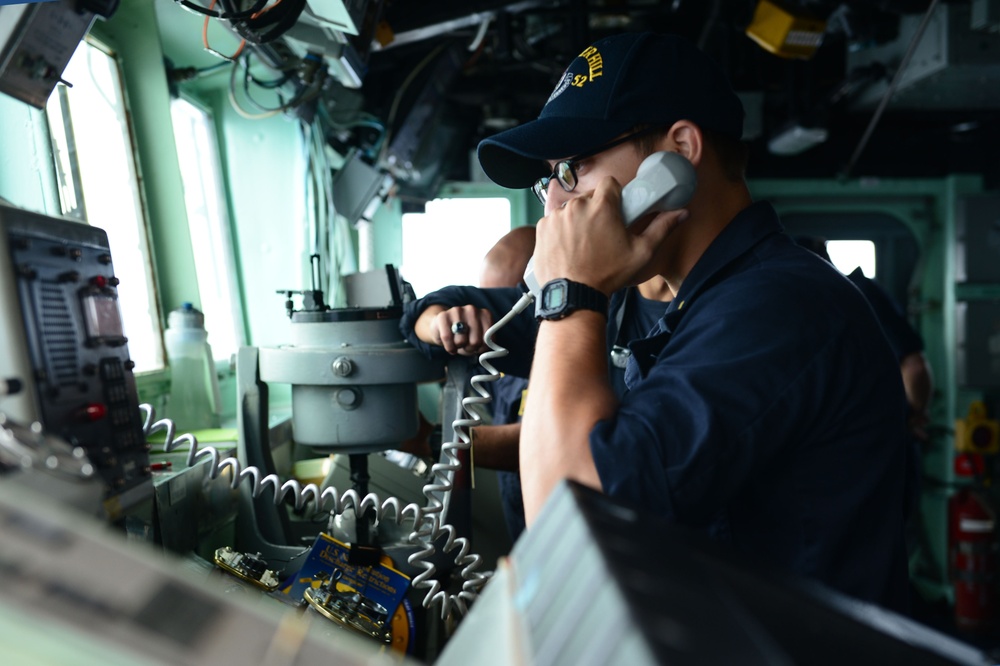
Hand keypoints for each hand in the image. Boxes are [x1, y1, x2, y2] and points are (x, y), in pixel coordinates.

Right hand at [428, 304, 494, 355]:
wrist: (442, 326)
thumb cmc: (464, 335)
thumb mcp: (478, 338)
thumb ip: (485, 343)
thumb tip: (484, 349)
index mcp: (485, 314)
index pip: (489, 338)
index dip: (482, 348)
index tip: (478, 347)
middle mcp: (472, 310)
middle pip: (475, 341)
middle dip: (470, 349)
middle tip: (466, 346)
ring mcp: (457, 310)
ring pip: (461, 341)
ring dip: (458, 347)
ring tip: (457, 343)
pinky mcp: (443, 316)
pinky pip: (447, 338)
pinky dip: (449, 347)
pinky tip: (450, 345)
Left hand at [534, 176, 687, 293]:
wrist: (573, 294)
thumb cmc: (608, 274)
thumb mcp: (641, 253)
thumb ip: (661, 228)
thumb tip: (682, 213)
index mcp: (601, 206)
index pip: (609, 184)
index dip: (613, 196)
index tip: (615, 210)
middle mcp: (576, 205)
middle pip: (589, 198)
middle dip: (595, 210)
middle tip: (601, 234)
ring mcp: (556, 216)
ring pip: (570, 209)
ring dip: (577, 220)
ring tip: (583, 244)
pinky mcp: (542, 228)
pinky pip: (554, 221)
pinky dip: (560, 231)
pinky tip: (568, 248)